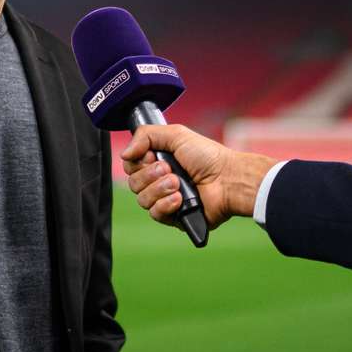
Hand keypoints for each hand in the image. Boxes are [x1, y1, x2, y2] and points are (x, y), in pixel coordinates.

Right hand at [120, 124, 272, 230]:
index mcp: (158, 162)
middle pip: (133, 183)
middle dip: (150, 175)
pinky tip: (180, 199)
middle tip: (170, 170)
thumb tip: (124, 153)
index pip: (130, 166)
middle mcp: (159, 181)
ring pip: (142, 200)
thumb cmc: (207, 156)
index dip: (138, 162)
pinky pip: (155, 214)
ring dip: (159, 189)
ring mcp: (166, 200)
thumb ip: (145, 135)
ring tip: (178, 184)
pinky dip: (166, 205)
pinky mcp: (173, 217)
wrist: (228, 178)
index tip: (153, 156)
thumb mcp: (175, 134)